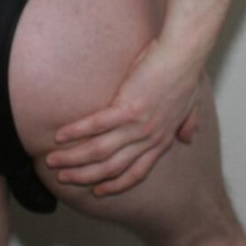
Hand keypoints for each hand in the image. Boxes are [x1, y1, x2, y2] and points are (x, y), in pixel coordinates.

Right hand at [45, 40, 201, 197]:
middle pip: (112, 167)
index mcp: (162, 140)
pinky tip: (60, 136)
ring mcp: (138, 125)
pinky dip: (77, 132)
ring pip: (100, 151)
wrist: (185, 54)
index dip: (115, 184)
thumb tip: (187, 139)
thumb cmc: (186, 74)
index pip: (136, 172)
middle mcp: (149, 138)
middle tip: (63, 178)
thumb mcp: (192, 106)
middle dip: (85, 176)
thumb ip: (188, 125)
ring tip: (53, 160)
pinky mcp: (128, 107)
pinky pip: (97, 125)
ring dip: (74, 158)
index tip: (97, 191)